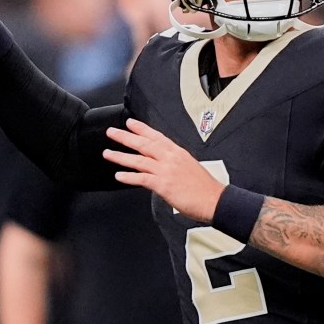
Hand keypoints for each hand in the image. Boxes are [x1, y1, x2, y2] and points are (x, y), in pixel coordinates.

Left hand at [104, 118, 224, 221]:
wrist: (215, 200)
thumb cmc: (205, 188)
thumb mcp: (190, 168)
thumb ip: (174, 165)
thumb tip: (162, 167)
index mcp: (178, 153)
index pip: (157, 136)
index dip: (142, 129)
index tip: (130, 123)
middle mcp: (171, 158)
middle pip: (144, 144)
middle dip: (126, 137)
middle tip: (112, 132)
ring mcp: (166, 171)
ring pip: (139, 160)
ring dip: (121, 156)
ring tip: (108, 153)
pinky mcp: (164, 185)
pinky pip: (142, 178)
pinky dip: (129, 177)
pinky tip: (119, 176)